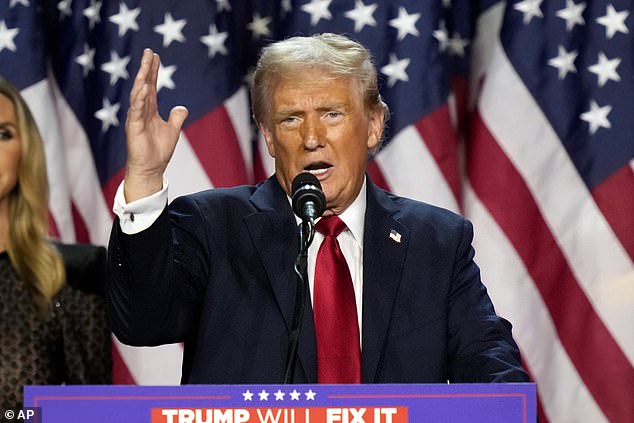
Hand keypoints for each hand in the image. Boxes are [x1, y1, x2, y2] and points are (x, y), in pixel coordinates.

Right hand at [124, 48, 188, 201]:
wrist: (151, 169)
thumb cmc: (158, 151)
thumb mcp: (172, 130)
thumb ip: (176, 117)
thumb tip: (182, 108)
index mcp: (149, 110)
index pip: (151, 86)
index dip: (153, 71)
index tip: (155, 56)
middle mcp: (141, 111)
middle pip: (144, 85)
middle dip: (146, 69)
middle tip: (149, 52)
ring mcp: (136, 118)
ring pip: (139, 94)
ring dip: (142, 78)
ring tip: (145, 64)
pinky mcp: (134, 127)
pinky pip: (137, 109)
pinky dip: (140, 98)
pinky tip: (143, 86)